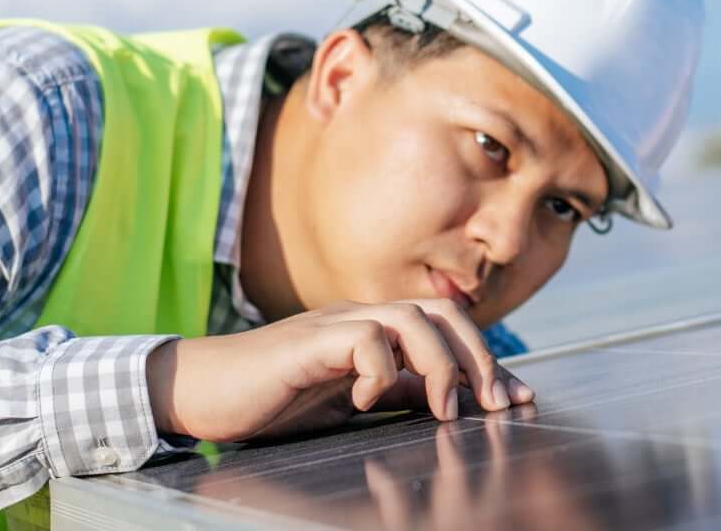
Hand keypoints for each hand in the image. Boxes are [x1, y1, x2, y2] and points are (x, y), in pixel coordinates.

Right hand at [148, 298, 536, 442]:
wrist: (202, 391)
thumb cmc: (270, 398)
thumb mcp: (347, 401)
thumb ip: (391, 392)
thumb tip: (441, 401)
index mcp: (373, 330)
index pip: (447, 329)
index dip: (488, 362)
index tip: (518, 401)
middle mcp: (360, 317)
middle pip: (442, 311)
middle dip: (480, 356)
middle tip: (494, 405)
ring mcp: (334, 324)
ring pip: (412, 318)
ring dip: (440, 365)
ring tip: (444, 410)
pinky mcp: (307, 341)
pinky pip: (363, 339)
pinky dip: (378, 371)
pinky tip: (366, 401)